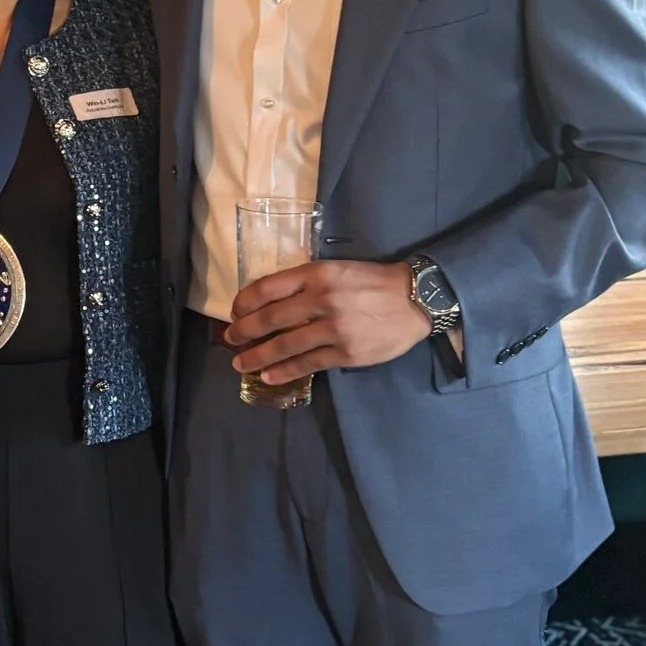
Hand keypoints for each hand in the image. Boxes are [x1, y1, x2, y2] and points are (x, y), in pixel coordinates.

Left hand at [225, 260, 431, 386]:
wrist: (415, 299)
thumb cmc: (372, 282)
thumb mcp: (336, 269)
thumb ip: (307, 282)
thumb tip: (271, 301)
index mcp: (317, 274)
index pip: (268, 287)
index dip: (245, 301)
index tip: (234, 311)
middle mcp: (322, 299)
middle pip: (271, 318)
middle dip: (244, 331)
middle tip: (230, 339)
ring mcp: (334, 328)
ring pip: (285, 345)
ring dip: (257, 356)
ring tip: (241, 363)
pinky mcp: (346, 352)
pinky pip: (308, 364)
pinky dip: (284, 371)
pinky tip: (269, 376)